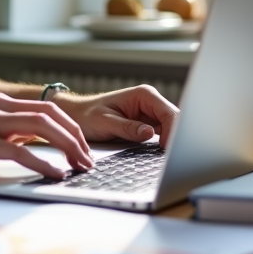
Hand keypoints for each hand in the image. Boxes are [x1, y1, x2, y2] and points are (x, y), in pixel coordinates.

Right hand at [0, 92, 94, 178]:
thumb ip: (5, 132)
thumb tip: (33, 143)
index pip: (47, 108)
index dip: (70, 127)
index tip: (82, 148)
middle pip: (50, 115)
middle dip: (75, 137)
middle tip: (88, 159)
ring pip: (40, 127)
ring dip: (66, 147)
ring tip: (78, 166)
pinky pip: (20, 151)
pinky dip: (43, 163)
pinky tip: (55, 174)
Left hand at [53, 85, 179, 146]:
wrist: (76, 116)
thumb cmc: (87, 115)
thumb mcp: (106, 122)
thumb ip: (128, 128)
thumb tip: (149, 133)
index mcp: (143, 95)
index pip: (168, 113)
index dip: (173, 131)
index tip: (167, 149)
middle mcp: (150, 102)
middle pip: (174, 120)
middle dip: (176, 137)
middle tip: (172, 158)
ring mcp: (150, 114)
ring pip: (171, 129)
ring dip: (171, 142)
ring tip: (168, 158)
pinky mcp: (147, 125)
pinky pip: (162, 135)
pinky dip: (164, 145)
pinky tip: (161, 155)